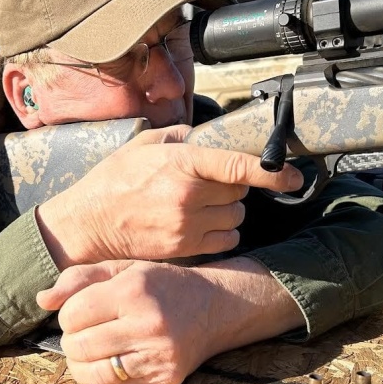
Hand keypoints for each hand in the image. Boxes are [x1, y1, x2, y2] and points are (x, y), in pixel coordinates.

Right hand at [35, 128, 302, 267]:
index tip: (295, 176)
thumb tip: (203, 135)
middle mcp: (189, 195)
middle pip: (240, 194)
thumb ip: (179, 136)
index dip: (273, 172)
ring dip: (228, 212)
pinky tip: (200, 224)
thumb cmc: (112, 181)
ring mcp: (187, 225)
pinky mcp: (184, 248)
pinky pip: (225, 240)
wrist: (88, 224)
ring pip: (236, 219)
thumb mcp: (143, 145)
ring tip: (201, 205)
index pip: (239, 167)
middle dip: (232, 188)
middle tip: (209, 184)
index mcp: (182, 163)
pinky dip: (221, 233)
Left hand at [36, 256, 304, 383]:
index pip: (73, 314)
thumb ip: (79, 279)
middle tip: (82, 332)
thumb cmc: (161, 284)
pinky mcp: (165, 379)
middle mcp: (148, 324)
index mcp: (135, 290)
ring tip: (90, 348)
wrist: (215, 306)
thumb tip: (41, 300)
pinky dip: (104, 375)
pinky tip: (113, 359)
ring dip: (81, 362)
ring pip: (92, 372)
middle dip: (71, 340)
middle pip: (79, 345)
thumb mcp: (124, 269)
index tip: (79, 311)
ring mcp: (158, 356)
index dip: (67, 314)